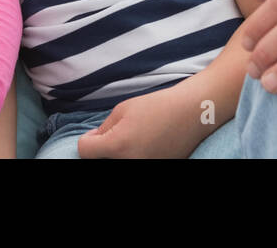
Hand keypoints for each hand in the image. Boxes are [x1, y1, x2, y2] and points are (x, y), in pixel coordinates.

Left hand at [77, 84, 205, 158]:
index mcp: (117, 146)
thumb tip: (94, 141)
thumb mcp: (123, 110)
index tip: (97, 133)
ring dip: (118, 154)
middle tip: (115, 136)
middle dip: (101, 150)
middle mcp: (129, 164)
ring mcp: (144, 169)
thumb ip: (104, 128)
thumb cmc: (157, 107)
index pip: (84, 151)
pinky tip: (143, 147)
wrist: (192, 114)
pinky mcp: (156, 169)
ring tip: (132, 140)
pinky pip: (134, 163)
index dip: (88, 140)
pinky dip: (133, 157)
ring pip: (116, 163)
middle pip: (100, 161)